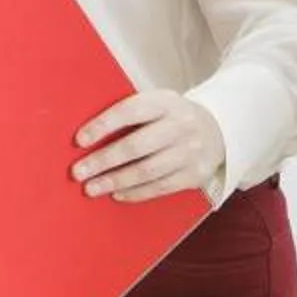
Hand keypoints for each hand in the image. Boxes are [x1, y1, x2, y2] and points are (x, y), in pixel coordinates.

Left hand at [71, 89, 226, 202]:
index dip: (103, 125)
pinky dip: (135, 193)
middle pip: (136, 146)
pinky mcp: (195, 174)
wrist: (218, 130)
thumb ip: (130, 114)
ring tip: (91, 188)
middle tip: (78, 172)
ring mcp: (190, 152)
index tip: (80, 140)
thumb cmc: (171, 117)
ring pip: (146, 171)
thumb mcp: (157, 104)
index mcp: (166, 102)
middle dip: (103, 161)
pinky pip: (160, 187)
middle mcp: (180, 126)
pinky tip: (117, 194)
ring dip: (115, 181)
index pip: (130, 111)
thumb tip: (88, 136)